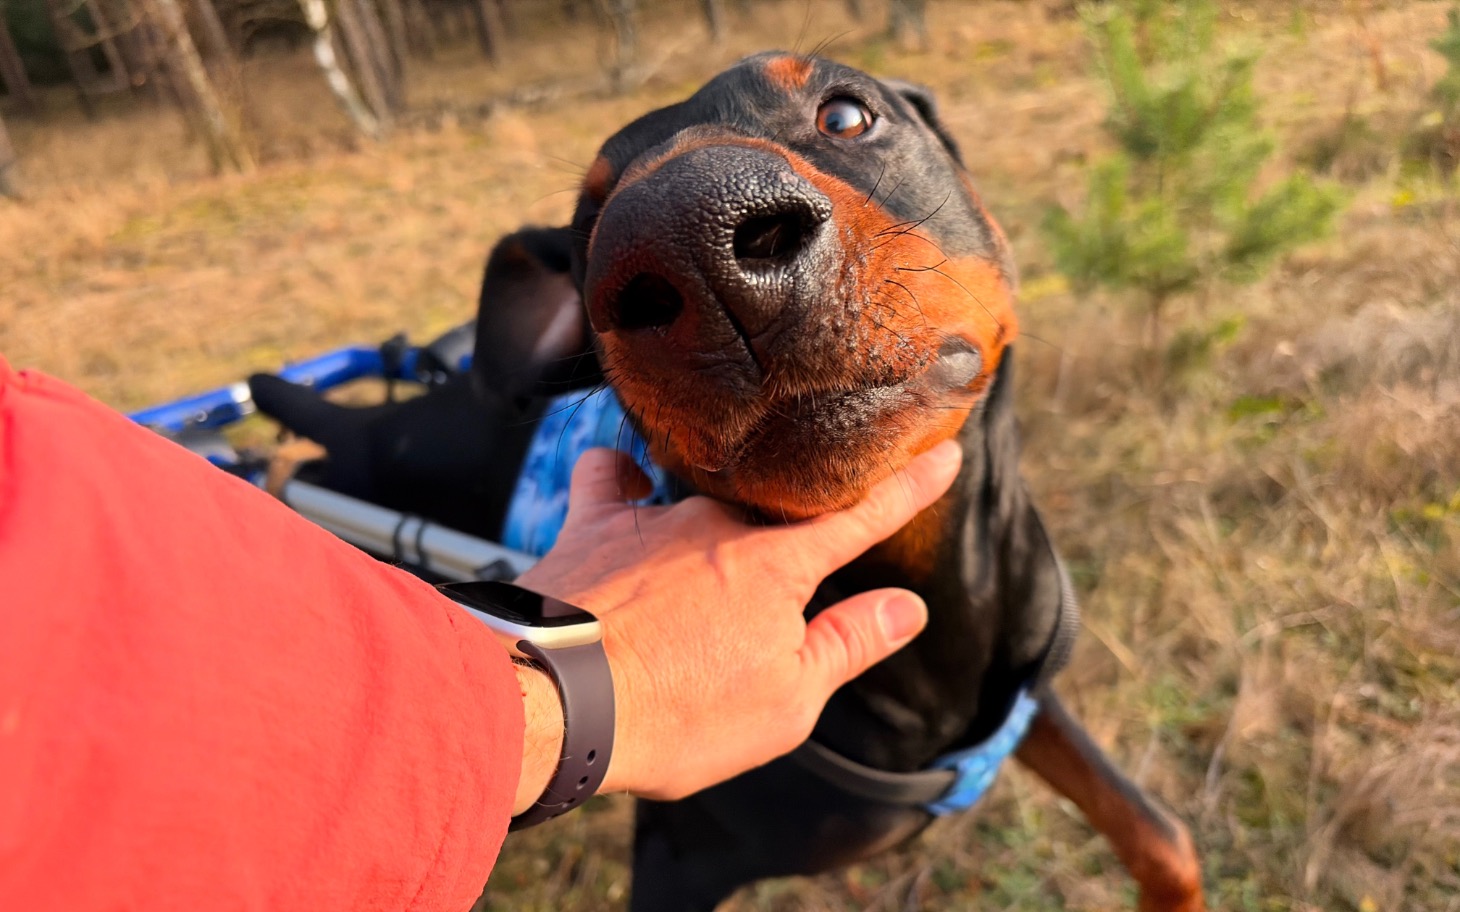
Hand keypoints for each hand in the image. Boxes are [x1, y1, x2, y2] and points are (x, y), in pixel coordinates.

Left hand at [514, 439, 961, 802]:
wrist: (556, 700)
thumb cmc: (678, 713)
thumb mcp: (787, 700)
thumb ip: (848, 643)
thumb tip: (907, 607)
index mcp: (779, 564)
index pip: (864, 517)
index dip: (912, 486)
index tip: (947, 450)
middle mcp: (719, 522)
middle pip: (774, 507)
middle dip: (790, 522)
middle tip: (772, 573)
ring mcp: (653, 515)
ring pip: (699, 491)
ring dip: (710, 518)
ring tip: (695, 566)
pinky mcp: (592, 523)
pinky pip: (611, 477)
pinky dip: (624, 479)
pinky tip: (625, 487)